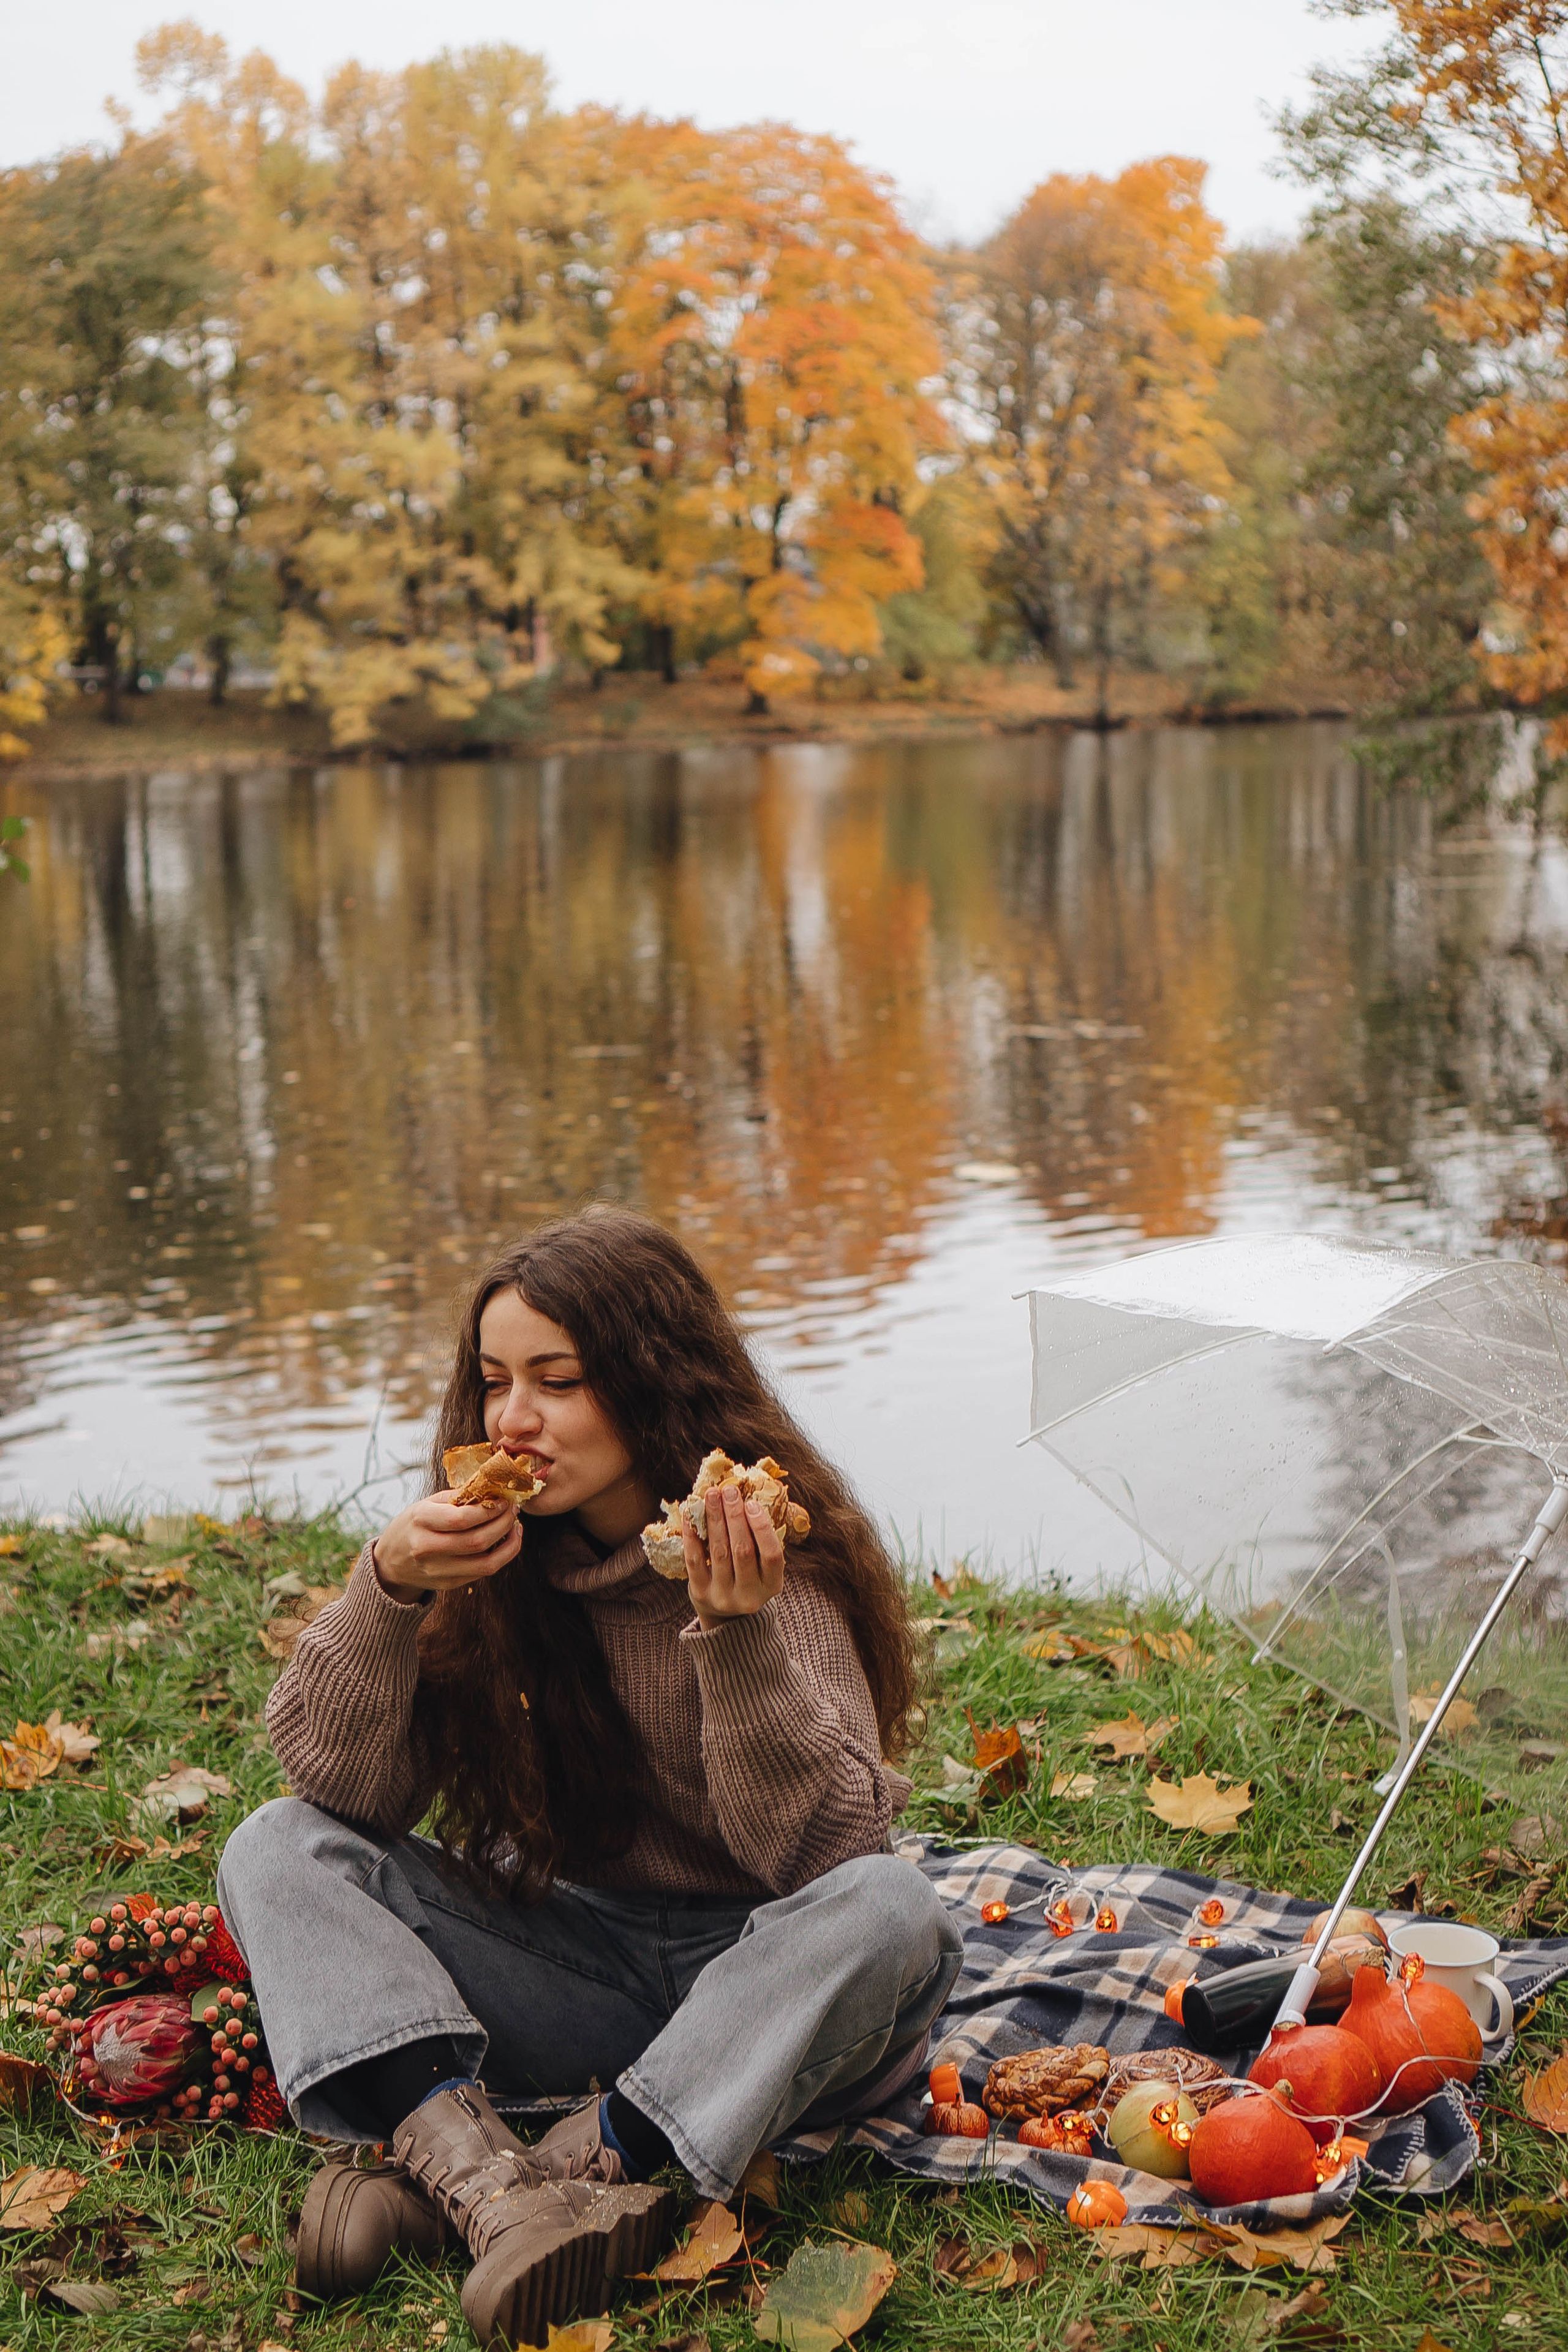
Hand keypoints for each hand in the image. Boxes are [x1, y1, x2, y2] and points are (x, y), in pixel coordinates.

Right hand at [372, 1492, 522, 1599]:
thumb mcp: (426, 1504)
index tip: (504, 1500)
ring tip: (515, 1526)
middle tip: (513, 1510)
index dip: (489, 1510)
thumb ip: (457, 1498)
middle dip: (504, 1524)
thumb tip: (493, 1490)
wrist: (390, 1562)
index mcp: (420, 1520)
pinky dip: (501, 1556)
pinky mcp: (448, 1584)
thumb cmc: (413, 1526)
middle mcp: (427, 1548)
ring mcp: (437, 1570)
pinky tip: (505, 1541)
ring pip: (486, 1563)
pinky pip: (483, 1572)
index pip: (461, 1518)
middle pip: (477, 1541)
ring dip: (509, 1543)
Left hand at [685, 1484, 784, 1628]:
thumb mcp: (763, 1567)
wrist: (725, 1615)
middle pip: (742, 1550)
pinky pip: (694, 1560)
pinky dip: (692, 1535)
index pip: (772, 1555)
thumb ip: (761, 1541)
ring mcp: (724, 1597)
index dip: (761, 1527)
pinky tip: (690, 1515)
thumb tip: (747, 1498)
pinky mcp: (701, 1594)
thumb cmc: (748, 1578)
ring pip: (719, 1552)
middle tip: (729, 1490)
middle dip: (735, 1516)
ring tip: (711, 1496)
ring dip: (714, 1519)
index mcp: (772, 1586)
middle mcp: (750, 1596)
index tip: (751, 1503)